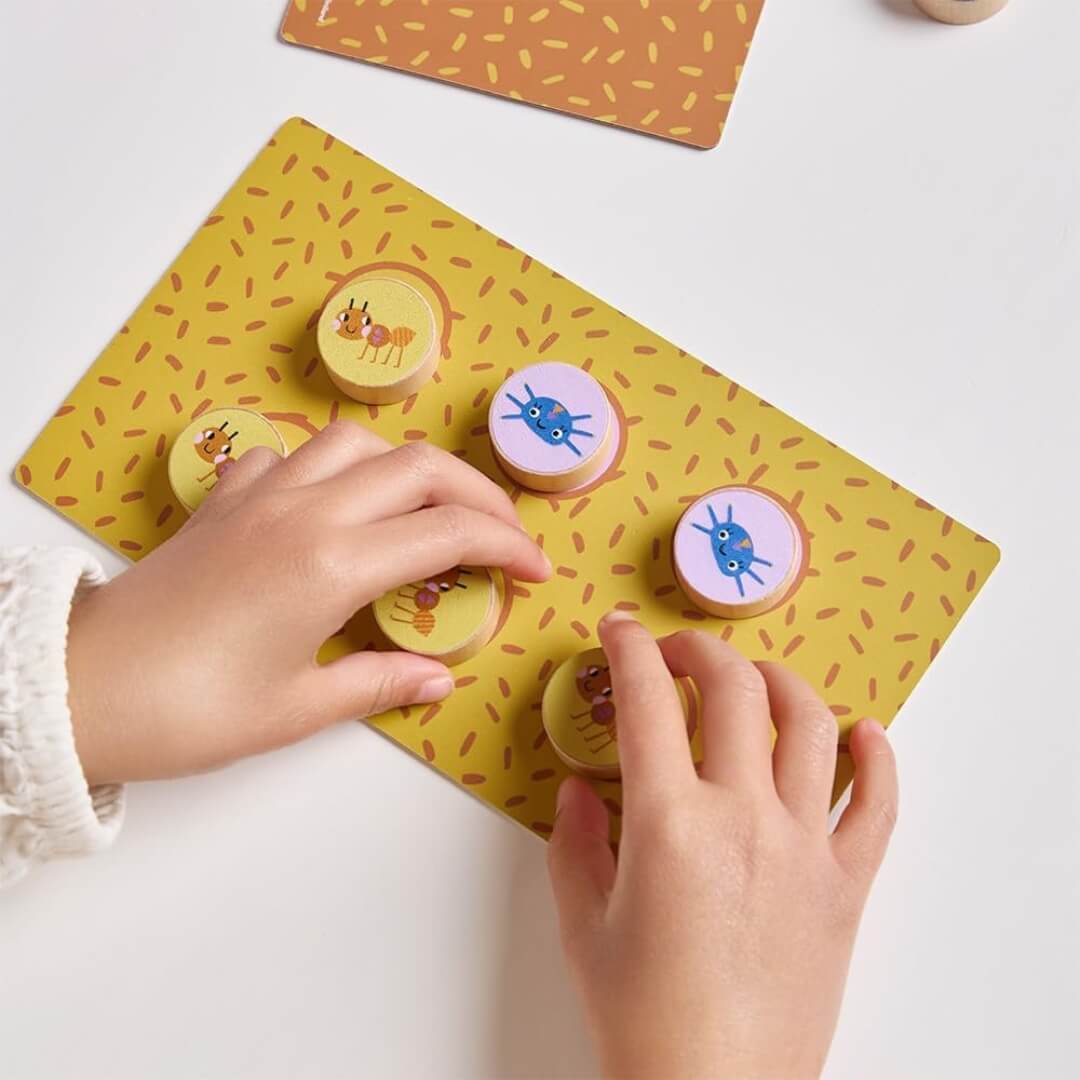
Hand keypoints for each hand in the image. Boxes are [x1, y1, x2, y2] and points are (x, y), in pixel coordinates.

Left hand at [67, 421, 550, 786]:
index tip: (535, 572)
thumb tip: (438, 680)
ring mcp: (261, 495)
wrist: (81, 689)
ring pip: (357, 441)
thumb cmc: (188, 710)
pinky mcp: (224, 499)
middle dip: (479, 494)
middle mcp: (305, 512)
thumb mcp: (296, 709)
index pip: (449, 533)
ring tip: (427, 508)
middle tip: (504, 535)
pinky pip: (289, 454)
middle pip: (420, 467)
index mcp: (333, 565)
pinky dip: (327, 465)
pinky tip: (332, 502)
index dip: (507, 547)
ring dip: (407, 466)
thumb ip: (377, 682)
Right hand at [547, 613, 897, 1079]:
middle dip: (698, 651)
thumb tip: (578, 791)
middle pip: (733, 690)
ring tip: (755, 679)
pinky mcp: (845, 885)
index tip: (619, 631)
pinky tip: (864, 734)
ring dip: (779, 682)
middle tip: (676, 652)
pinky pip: (877, 804)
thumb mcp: (584, 925)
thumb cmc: (645, 1021)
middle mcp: (743, 818)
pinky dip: (877, 758)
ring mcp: (803, 847)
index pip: (648, 702)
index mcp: (669, 824)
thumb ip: (574, 844)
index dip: (629, 650)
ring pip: (810, 724)